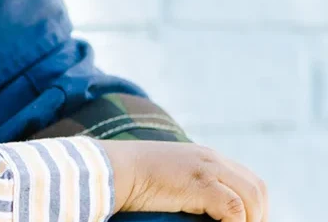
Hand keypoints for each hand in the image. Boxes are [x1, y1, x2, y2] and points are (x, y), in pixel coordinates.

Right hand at [102, 141, 267, 221]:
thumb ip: (189, 182)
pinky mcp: (200, 184)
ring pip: (251, 198)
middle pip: (256, 188)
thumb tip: (203, 205)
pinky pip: (234, 209)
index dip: (254, 204)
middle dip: (259, 214)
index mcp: (204, 156)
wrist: (111, 168)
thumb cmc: (130, 177)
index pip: (246, 179)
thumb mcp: (168, 174)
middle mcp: (210, 158)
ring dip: (250, 220)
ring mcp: (206, 169)